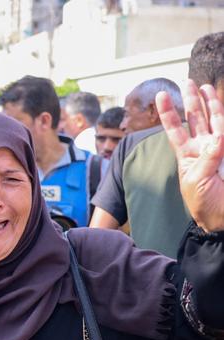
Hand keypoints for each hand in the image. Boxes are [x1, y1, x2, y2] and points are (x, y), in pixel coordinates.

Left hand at [157, 80, 223, 231]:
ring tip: (206, 88)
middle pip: (196, 119)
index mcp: (186, 155)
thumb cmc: (202, 202)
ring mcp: (218, 149)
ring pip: (215, 122)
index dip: (168, 113)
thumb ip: (206, 159)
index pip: (175, 129)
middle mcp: (202, 148)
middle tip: (187, 82)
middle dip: (191, 100)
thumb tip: (218, 139)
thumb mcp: (195, 181)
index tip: (161, 95)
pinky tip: (222, 111)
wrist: (221, 217)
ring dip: (212, 105)